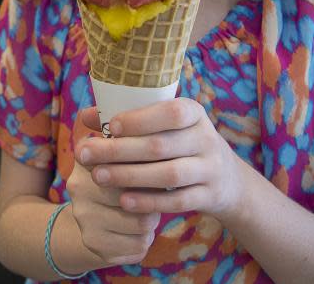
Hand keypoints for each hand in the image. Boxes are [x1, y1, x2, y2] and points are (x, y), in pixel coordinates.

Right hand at [66, 108, 160, 265]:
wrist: (89, 222)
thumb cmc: (115, 177)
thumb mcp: (116, 148)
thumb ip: (126, 126)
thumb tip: (123, 104)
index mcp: (85, 157)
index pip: (123, 155)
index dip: (147, 160)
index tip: (164, 157)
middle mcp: (78, 187)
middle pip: (134, 189)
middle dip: (155, 190)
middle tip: (166, 187)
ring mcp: (85, 217)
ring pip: (141, 220)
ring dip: (153, 216)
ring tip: (153, 209)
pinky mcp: (96, 245)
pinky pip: (138, 244)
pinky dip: (146, 239)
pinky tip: (144, 230)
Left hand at [75, 98, 245, 217]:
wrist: (227, 179)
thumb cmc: (181, 143)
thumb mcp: (165, 126)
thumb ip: (128, 120)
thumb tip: (86, 115)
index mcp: (194, 113)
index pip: (171, 112)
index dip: (140, 119)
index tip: (111, 126)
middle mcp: (206, 138)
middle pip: (161, 145)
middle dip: (119, 151)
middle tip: (86, 155)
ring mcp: (210, 169)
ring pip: (169, 175)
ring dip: (130, 176)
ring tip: (99, 177)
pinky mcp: (209, 196)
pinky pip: (178, 201)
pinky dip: (149, 201)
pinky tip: (124, 201)